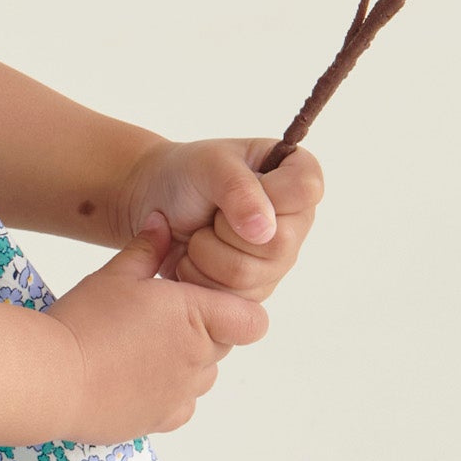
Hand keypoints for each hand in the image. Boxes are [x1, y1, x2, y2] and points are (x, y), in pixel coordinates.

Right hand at [51, 245, 267, 439]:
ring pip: (203, 376)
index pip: (252, 321)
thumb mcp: (115, 274)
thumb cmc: (84, 321)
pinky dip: (167, 395)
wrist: (52, 378)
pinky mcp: (161, 421)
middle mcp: (198, 359)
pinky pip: (181, 406)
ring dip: (185, 364)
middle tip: (156, 320)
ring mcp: (182, 394)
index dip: (236, 311)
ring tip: (140, 350)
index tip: (204, 302)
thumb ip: (147, 249)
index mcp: (196, 317)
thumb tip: (162, 222)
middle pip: (222, 345)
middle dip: (200, 331)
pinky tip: (133, 379)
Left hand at [125, 138, 324, 301]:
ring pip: (246, 274)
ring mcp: (278, 261)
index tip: (237, 184)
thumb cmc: (187, 174)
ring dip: (206, 251)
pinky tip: (193, 255)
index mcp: (299, 178)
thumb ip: (238, 188)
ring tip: (199, 232)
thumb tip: (264, 231)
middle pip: (278, 244)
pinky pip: (228, 296)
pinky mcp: (254, 290)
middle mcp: (297, 223)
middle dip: (226, 228)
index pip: (305, 190)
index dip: (268, 193)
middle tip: (212, 212)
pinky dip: (198, 274)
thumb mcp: (209, 164)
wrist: (155, 205)